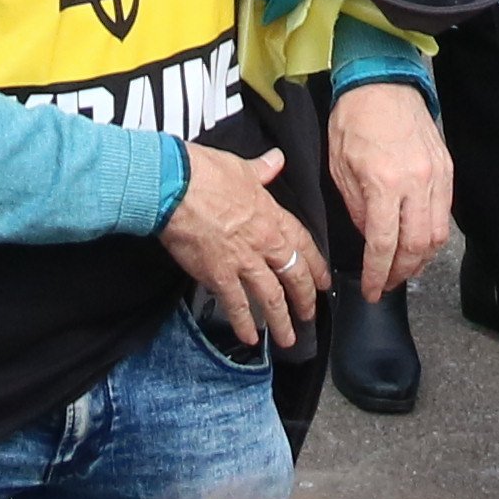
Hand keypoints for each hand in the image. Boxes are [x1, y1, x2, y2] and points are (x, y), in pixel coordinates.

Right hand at [156, 135, 326, 350]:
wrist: (175, 185)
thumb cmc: (206, 172)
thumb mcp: (241, 167)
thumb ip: (263, 169)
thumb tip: (276, 159)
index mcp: (272, 216)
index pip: (304, 244)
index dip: (316, 265)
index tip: (323, 281)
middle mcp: (263, 242)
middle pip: (294, 275)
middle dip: (304, 298)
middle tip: (310, 315)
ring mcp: (243, 261)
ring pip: (271, 297)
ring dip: (281, 320)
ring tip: (288, 338)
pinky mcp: (219, 275)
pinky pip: (237, 305)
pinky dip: (245, 324)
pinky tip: (251, 339)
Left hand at [329, 74, 455, 297]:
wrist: (382, 81)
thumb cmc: (354, 120)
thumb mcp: (340, 167)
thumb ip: (356, 208)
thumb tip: (371, 239)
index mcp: (383, 182)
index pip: (384, 244)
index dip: (378, 274)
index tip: (371, 290)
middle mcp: (416, 182)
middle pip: (416, 247)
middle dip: (401, 273)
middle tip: (387, 284)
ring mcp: (437, 176)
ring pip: (438, 235)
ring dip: (421, 259)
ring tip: (403, 269)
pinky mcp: (447, 169)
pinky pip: (445, 214)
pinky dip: (433, 235)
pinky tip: (418, 242)